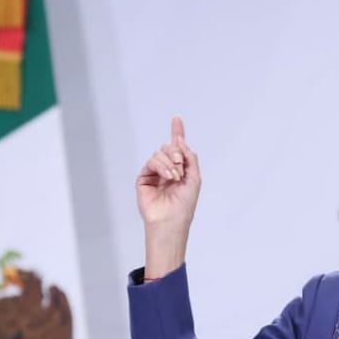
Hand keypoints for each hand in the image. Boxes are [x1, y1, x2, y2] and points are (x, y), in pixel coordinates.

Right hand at [135, 116, 200, 277]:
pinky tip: (169, 176)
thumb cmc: (185, 205)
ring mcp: (155, 173)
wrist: (171, 220)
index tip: (177, 118)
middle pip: (169, 147)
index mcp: (180, 169)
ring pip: (160, 153)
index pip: (178, 148)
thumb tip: (181, 140)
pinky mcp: (144, 178)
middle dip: (176, 152)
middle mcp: (167, 169)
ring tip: (175, 177)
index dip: (177, 132)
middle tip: (180, 166)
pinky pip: (151, 161)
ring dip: (170, 162)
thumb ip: (190, 158)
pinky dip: (161, 166)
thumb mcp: (194, 178)